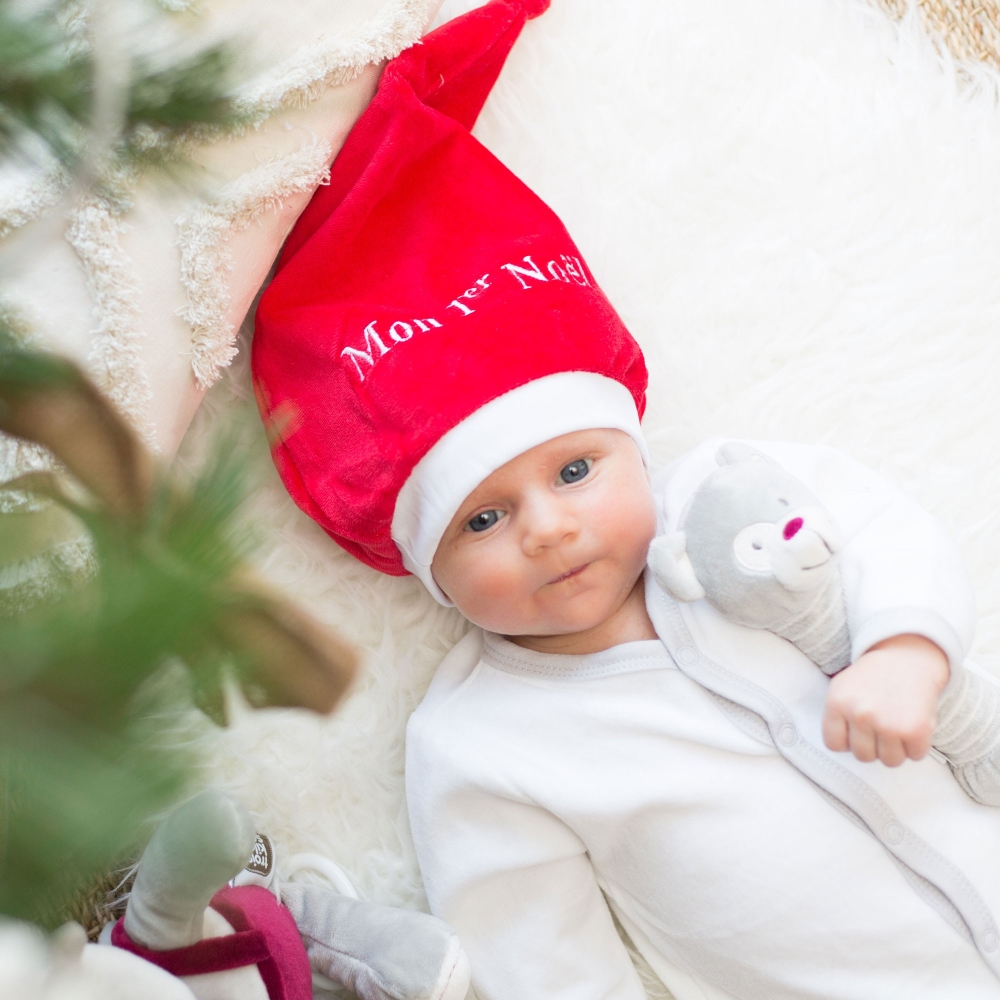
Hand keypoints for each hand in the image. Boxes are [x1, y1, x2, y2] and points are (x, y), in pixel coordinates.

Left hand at [821, 634, 948, 766]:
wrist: (907, 657)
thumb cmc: (873, 676)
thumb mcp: (841, 687)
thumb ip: (835, 716)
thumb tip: (840, 748)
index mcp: (837, 703)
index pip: (834, 744)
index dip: (848, 740)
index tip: (857, 730)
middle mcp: (860, 714)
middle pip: (863, 756)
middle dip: (873, 745)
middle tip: (881, 725)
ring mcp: (888, 724)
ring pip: (889, 761)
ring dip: (896, 748)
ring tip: (897, 725)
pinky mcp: (915, 730)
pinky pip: (915, 756)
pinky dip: (917, 746)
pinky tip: (913, 725)